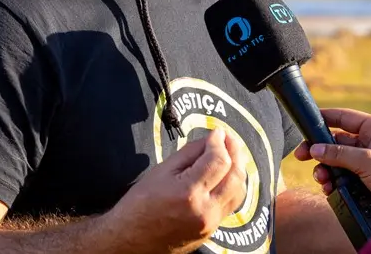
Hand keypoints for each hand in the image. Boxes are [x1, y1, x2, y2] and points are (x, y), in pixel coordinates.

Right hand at [105, 127, 246, 253]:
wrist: (132, 239)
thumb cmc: (140, 205)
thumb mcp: (161, 171)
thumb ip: (189, 153)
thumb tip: (209, 140)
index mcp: (189, 193)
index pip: (218, 161)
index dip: (220, 142)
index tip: (216, 132)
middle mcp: (205, 210)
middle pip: (235, 176)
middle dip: (235, 152)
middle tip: (229, 138)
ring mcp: (211, 223)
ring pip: (238, 191)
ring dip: (238, 169)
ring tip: (231, 153)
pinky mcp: (212, 230)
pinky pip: (231, 204)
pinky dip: (233, 185)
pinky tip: (226, 175)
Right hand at [292, 108, 370, 219]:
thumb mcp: (367, 161)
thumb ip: (339, 154)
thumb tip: (314, 148)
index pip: (344, 117)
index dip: (324, 118)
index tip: (306, 121)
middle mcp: (370, 143)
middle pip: (336, 141)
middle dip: (320, 150)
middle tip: (302, 156)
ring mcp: (368, 162)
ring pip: (338, 161)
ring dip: (326, 169)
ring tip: (322, 179)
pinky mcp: (367, 180)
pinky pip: (344, 177)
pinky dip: (335, 182)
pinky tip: (330, 189)